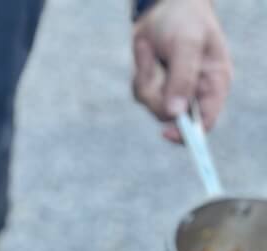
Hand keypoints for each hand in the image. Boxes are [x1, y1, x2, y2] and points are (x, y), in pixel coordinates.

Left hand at [132, 0, 231, 141]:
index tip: (167, 133)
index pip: (206, 121)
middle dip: (160, 97)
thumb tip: (175, 113)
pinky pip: (141, 95)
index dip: (189, 133)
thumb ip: (182, 79)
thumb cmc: (184, 21)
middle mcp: (196, 92)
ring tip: (154, 57)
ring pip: (154, 106)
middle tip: (158, 69)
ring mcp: (174, 92)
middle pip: (173, 118)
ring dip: (149, 83)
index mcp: (215, 83)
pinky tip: (148, 58)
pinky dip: (141, 77)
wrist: (162, 9)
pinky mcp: (156, 88)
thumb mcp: (187, 45)